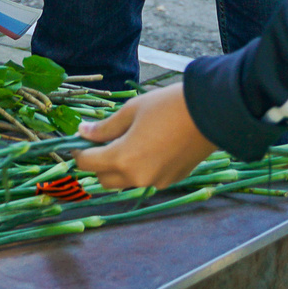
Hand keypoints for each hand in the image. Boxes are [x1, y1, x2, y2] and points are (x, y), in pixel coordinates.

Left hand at [74, 84, 215, 190]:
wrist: (209, 114)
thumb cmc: (166, 107)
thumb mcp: (131, 111)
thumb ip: (105, 127)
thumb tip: (83, 133)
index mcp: (123, 158)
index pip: (88, 163)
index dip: (79, 152)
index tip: (79, 140)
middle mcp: (137, 177)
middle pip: (103, 179)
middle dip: (97, 163)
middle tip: (101, 141)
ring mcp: (155, 182)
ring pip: (124, 182)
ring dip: (118, 168)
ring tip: (126, 142)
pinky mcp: (170, 181)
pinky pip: (145, 179)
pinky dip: (138, 168)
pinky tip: (148, 147)